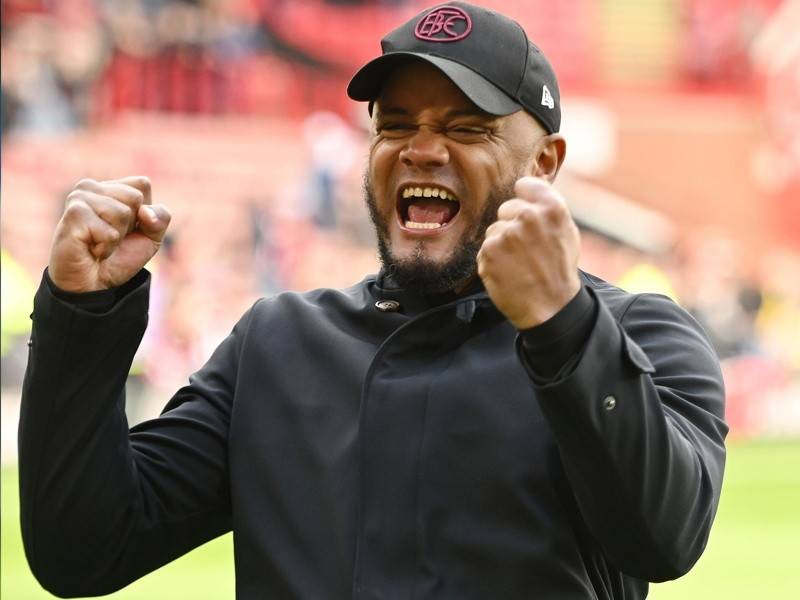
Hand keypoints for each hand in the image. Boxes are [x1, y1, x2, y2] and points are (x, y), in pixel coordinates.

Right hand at [48, 176, 170, 292]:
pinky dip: (107, 247)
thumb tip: (145, 212)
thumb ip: (160, 218)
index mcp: (109, 187)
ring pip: (122, 212)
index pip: (142, 184)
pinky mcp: (74, 214)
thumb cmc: (119, 257)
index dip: (144, 213)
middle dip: (130, 225)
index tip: (127, 228)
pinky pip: (110, 231)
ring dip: (117, 237)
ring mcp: (79, 198)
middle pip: (134, 197)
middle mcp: (91, 187)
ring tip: (99, 243)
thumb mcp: (151, 237)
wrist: (93, 284)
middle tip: (111, 237)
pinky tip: (91, 248)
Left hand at [477, 176, 580, 328]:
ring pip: (494, 230)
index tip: (525, 212)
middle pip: (506, 208)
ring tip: (519, 264)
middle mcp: (528, 216)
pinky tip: (508, 272)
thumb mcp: (566, 232)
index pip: (524, 185)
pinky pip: (485, 249)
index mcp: (551, 208)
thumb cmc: (559, 270)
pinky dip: (492, 261)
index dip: (523, 199)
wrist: (550, 308)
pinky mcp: (489, 252)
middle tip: (525, 248)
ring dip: (501, 245)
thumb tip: (525, 190)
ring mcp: (506, 234)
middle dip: (512, 224)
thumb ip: (547, 209)